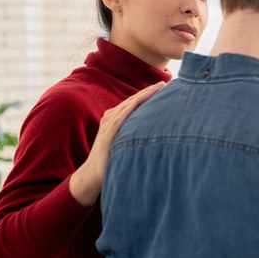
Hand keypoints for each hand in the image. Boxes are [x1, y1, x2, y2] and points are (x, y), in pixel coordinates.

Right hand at [68, 81, 165, 206]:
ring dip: (143, 95)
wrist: (93, 175)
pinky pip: (120, 118)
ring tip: (158, 87)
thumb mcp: (126, 143)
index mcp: (116, 119)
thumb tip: (156, 133)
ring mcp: (108, 126)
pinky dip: (130, 108)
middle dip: (149, 91)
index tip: (163, 86)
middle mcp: (111, 118)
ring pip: (128, 105)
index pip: (135, 103)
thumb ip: (135, 134)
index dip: (148, 94)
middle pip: (133, 100)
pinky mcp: (107, 135)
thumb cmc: (112, 159)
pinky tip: (140, 101)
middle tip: (165, 82)